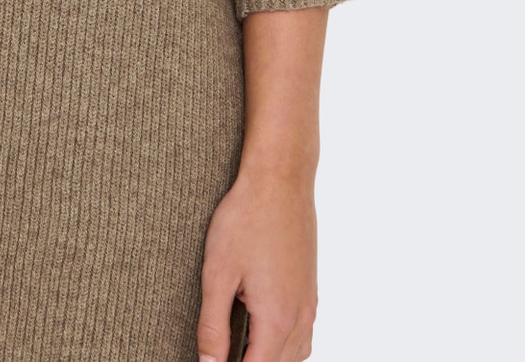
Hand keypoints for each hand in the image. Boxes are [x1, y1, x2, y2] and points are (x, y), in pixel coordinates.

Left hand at [196, 164, 317, 360]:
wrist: (280, 179)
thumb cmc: (245, 219)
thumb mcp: (218, 272)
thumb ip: (212, 325)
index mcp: (276, 318)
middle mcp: (300, 317)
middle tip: (221, 354)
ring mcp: (310, 303)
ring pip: (296, 354)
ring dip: (271, 358)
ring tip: (241, 348)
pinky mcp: (311, 288)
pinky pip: (304, 334)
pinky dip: (286, 345)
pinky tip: (265, 332)